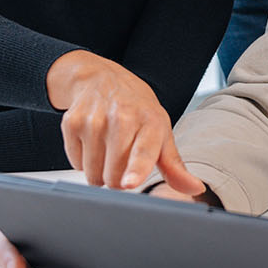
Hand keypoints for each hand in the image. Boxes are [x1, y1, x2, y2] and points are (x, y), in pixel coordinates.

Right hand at [45, 50, 202, 193]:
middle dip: (118, 179)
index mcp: (150, 121)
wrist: (102, 78)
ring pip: (92, 174)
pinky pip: (76, 163)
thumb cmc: (136, 109)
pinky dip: (83, 160)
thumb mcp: (160, 131)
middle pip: (114, 176)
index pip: (142, 151)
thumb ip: (175, 166)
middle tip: (122, 157)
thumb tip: (195, 188)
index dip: (136, 170)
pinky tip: (92, 140)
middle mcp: (122, 118)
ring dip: (99, 171)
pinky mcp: (71, 123)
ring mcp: (94, 120)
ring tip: (107, 149)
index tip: (129, 182)